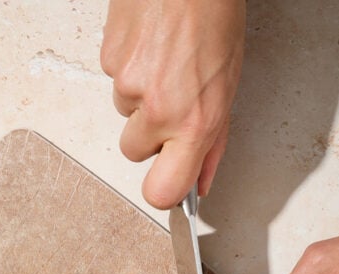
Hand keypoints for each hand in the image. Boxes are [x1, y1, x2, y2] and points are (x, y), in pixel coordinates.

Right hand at [100, 0, 245, 208]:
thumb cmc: (215, 16)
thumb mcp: (228, 86)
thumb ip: (212, 142)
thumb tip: (200, 182)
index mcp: (195, 122)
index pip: (162, 192)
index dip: (160, 191)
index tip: (165, 182)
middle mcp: (160, 109)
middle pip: (135, 153)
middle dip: (148, 135)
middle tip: (170, 101)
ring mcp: (130, 85)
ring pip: (124, 114)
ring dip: (139, 97)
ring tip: (163, 61)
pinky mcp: (109, 60)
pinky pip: (113, 80)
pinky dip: (128, 67)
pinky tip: (149, 44)